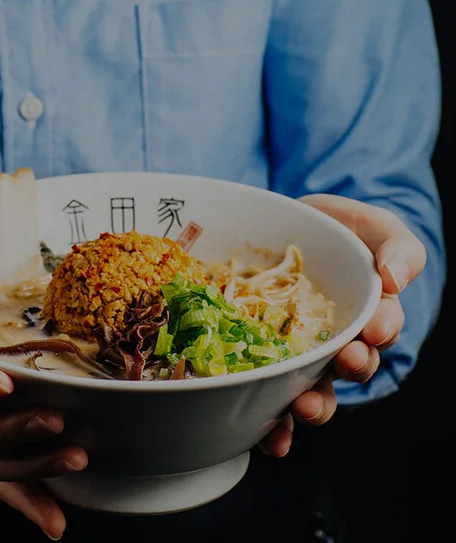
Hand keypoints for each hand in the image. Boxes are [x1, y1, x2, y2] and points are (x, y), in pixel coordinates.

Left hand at [258, 194, 425, 457]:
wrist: (292, 227)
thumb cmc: (342, 230)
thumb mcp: (377, 228)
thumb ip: (397, 249)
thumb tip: (393, 278)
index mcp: (369, 314)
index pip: (382, 327)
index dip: (381, 329)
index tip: (374, 328)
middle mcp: (339, 342)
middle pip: (351, 368)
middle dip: (351, 370)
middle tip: (345, 363)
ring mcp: (302, 352)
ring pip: (314, 389)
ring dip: (313, 405)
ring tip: (302, 408)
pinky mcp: (265, 355)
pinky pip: (269, 392)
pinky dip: (269, 421)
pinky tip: (263, 434)